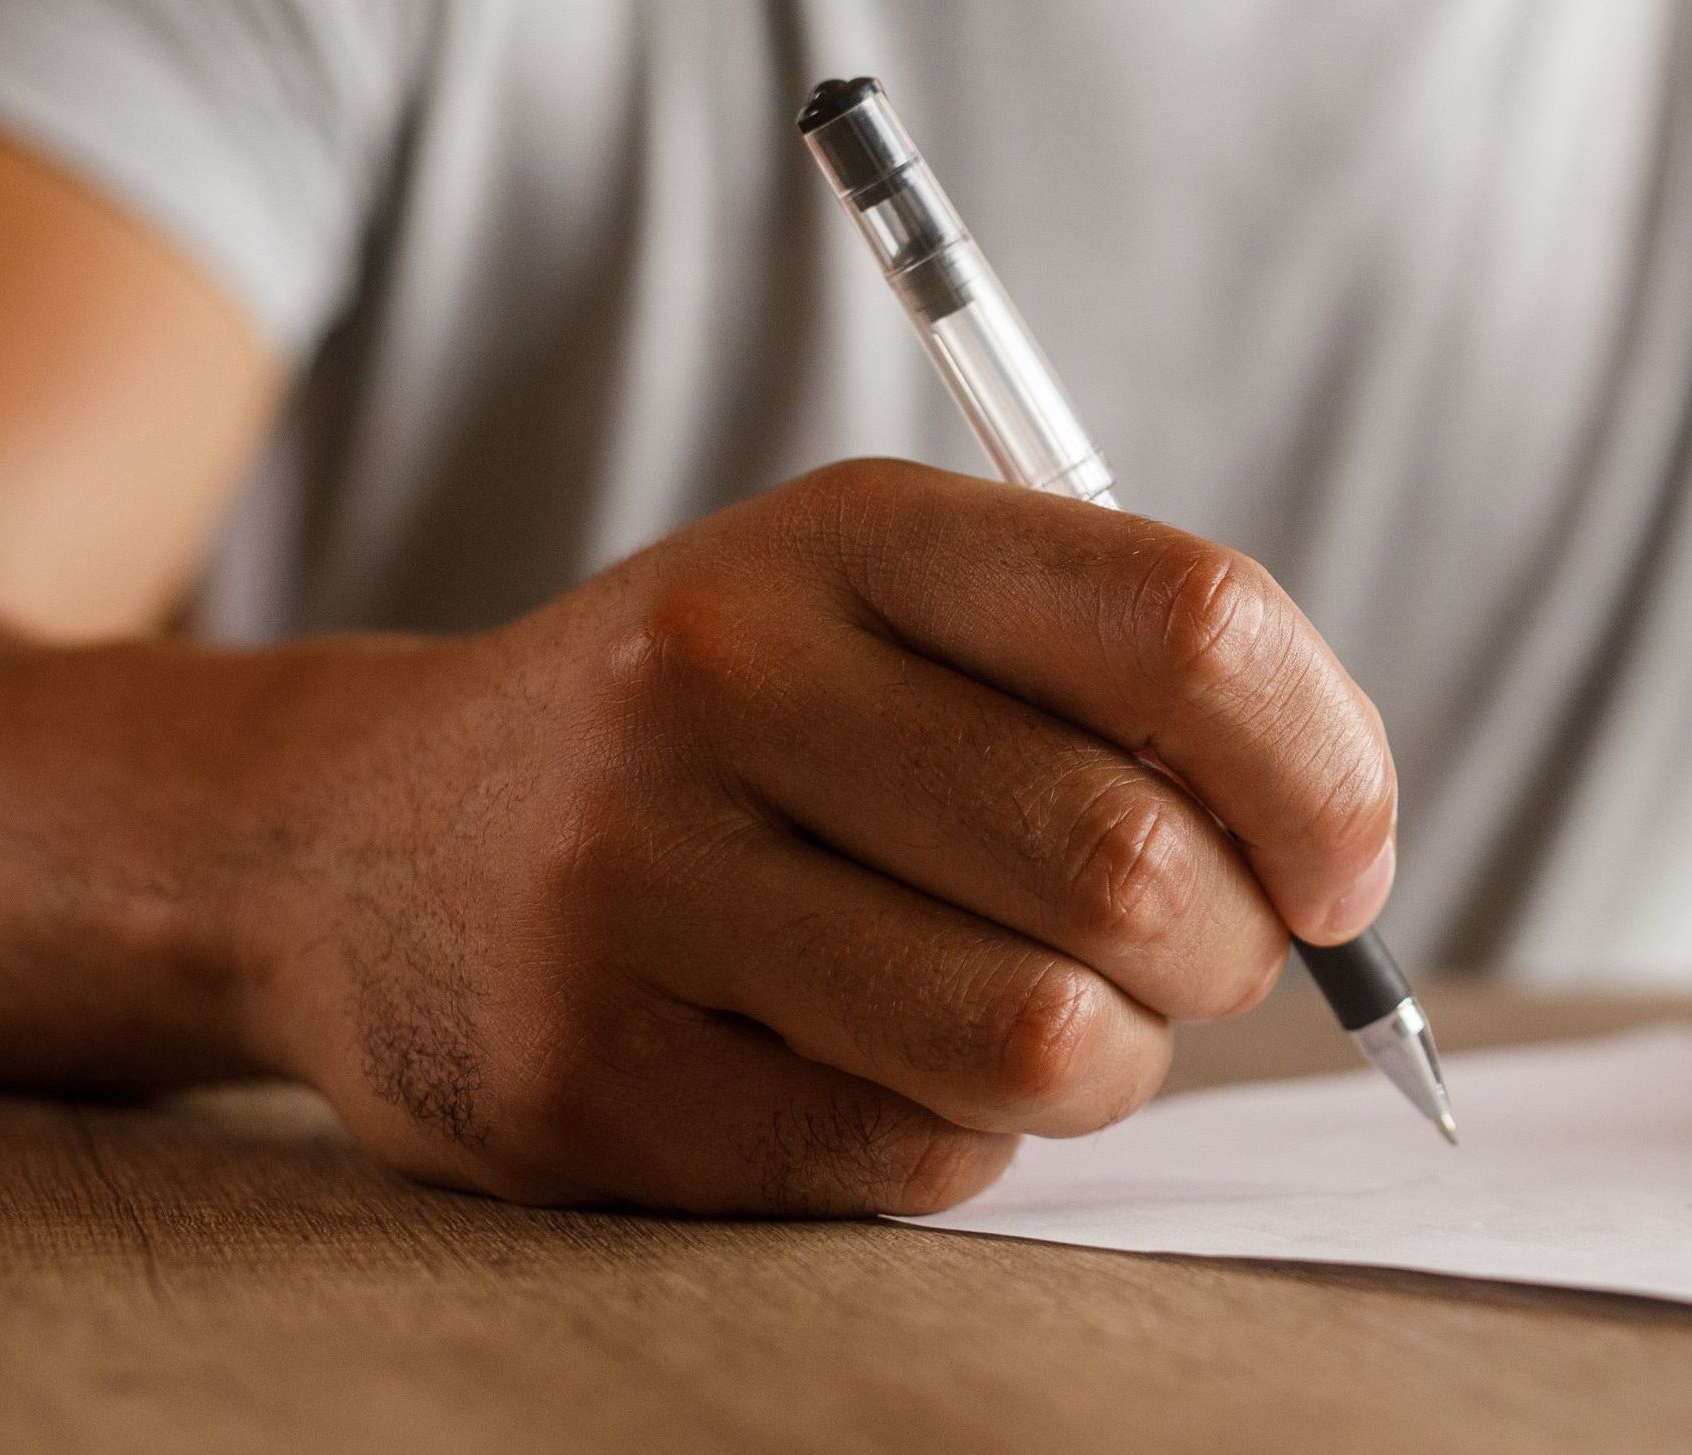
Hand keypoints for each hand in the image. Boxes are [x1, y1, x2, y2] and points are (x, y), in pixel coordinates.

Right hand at [225, 460, 1395, 1213]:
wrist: (350, 841)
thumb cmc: (718, 734)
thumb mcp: (881, 611)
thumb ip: (1113, 682)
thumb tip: (1340, 858)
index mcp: (847, 533)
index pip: (1192, 626)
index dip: (1327, 772)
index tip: (1340, 864)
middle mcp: (726, 676)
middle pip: (1133, 864)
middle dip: (1225, 953)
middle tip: (1187, 959)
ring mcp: (633, 880)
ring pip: (1040, 1040)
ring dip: (1109, 1065)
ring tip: (1052, 1021)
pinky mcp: (582, 1074)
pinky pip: (910, 1159)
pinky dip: (958, 1140)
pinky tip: (882, 1067)